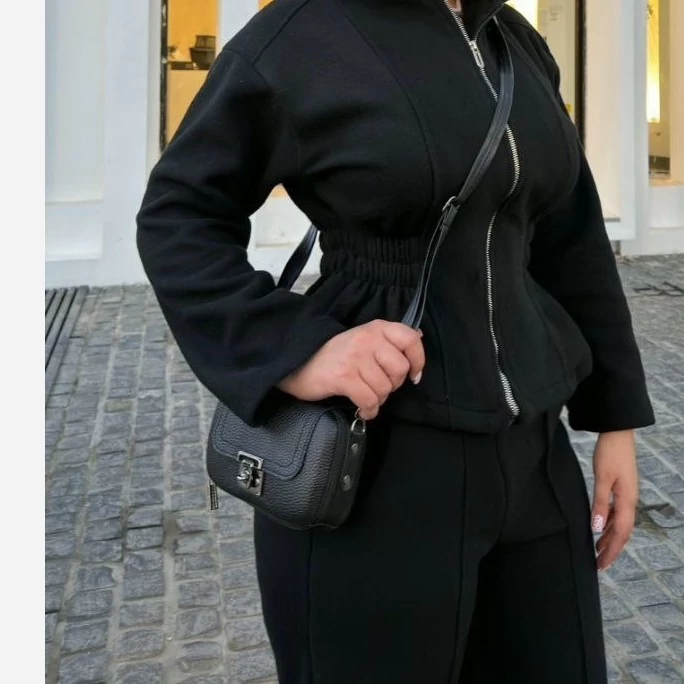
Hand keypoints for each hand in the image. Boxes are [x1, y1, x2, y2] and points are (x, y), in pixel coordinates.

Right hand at [277, 320, 424, 419]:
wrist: (298, 362)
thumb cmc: (334, 354)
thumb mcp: (364, 338)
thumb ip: (390, 339)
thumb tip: (420, 335)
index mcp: (376, 328)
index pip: (410, 339)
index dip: (418, 360)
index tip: (413, 375)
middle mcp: (367, 339)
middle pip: (400, 369)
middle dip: (393, 385)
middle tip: (379, 386)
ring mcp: (355, 357)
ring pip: (385, 388)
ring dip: (378, 399)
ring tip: (366, 396)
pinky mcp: (344, 376)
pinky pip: (370, 400)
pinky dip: (369, 410)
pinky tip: (362, 408)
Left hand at [591, 430, 638, 570]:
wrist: (617, 433)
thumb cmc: (609, 453)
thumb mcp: (602, 479)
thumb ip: (600, 503)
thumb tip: (596, 528)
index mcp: (627, 501)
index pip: (620, 534)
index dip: (611, 551)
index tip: (601, 564)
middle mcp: (630, 501)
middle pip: (622, 532)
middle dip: (611, 549)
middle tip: (599, 564)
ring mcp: (627, 495)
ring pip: (620, 524)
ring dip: (609, 538)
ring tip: (598, 551)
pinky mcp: (621, 489)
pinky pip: (617, 514)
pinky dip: (609, 525)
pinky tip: (600, 528)